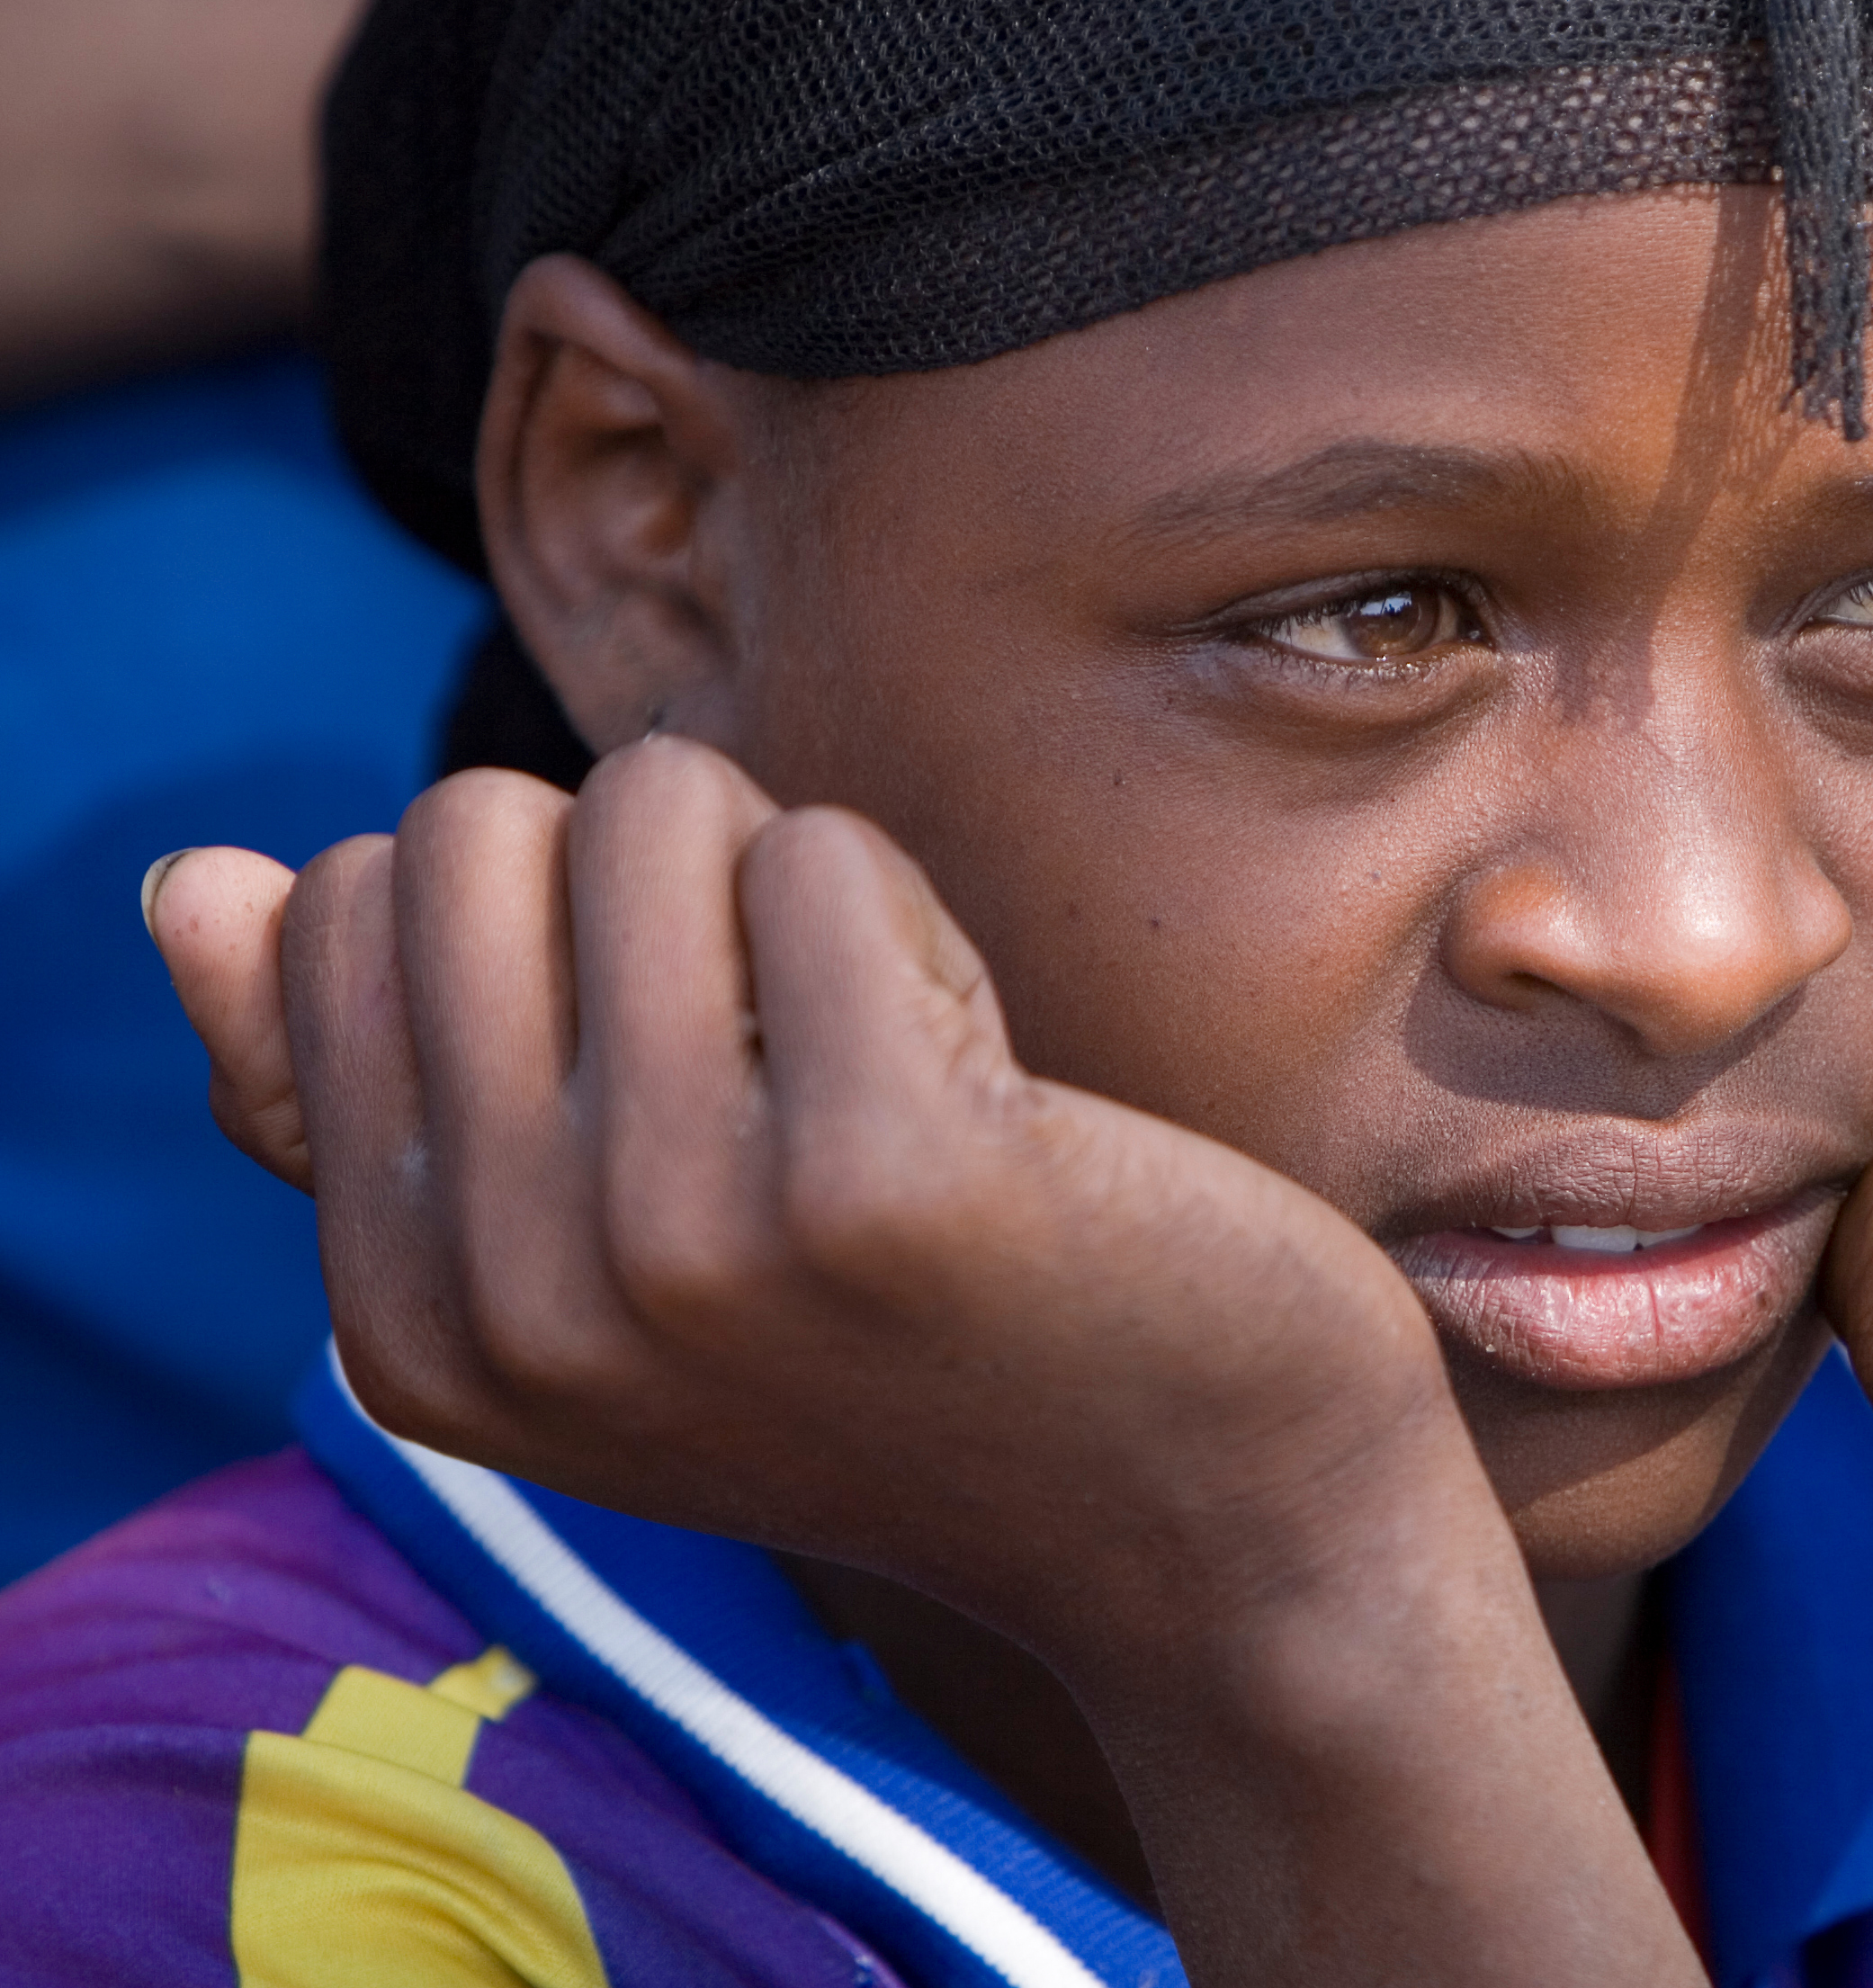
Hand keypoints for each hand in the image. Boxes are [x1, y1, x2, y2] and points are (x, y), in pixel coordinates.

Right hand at [151, 736, 1705, 1985]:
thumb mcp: (627, 1272)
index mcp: (414, 1328)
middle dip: (653, 873)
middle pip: (467, 833)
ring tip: (897, 1065)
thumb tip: (194, 882)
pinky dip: (912, 918)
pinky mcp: (875, 1177)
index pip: (339, 917)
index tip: (686, 1091)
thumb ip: (394, 1101)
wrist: (1213, 1532)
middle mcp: (511, 1302)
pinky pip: (825, 855)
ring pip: (650, 806)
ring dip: (795, 884)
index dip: (545, 931)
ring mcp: (681, 1243)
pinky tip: (987, 1084)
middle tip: (794, 1052)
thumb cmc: (929, 1359)